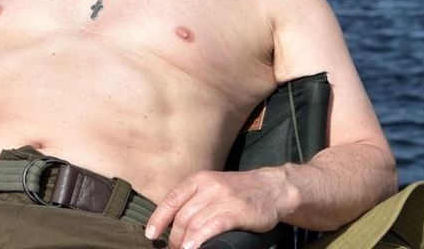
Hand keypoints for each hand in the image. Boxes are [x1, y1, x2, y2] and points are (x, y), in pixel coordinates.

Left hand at [145, 168, 293, 248]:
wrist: (273, 188)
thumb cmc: (239, 192)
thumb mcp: (212, 187)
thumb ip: (194, 200)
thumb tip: (174, 223)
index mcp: (197, 180)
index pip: (171, 200)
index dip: (158, 219)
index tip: (150, 234)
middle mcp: (207, 186)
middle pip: (181, 216)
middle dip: (174, 237)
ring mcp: (222, 197)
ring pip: (194, 223)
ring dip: (184, 241)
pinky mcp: (236, 210)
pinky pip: (212, 225)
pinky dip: (200, 238)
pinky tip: (193, 248)